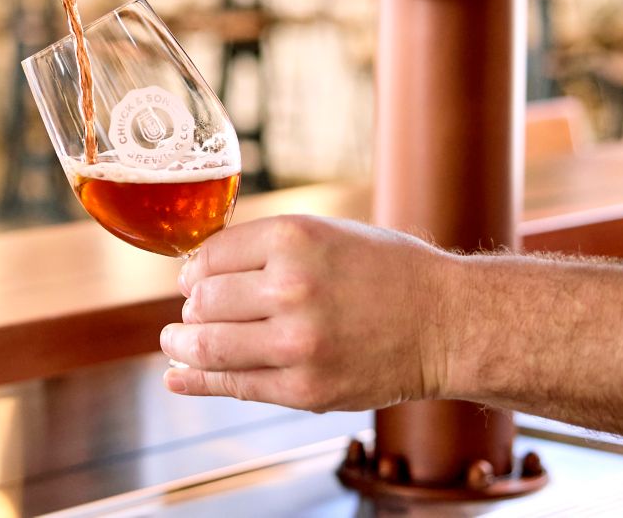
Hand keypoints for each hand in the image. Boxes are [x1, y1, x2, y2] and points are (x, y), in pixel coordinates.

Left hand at [161, 215, 454, 411]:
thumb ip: (264, 248)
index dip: (193, 270)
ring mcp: (298, 343)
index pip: (209, 256)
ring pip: (208, 345)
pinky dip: (196, 382)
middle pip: (203, 300)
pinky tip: (178, 378)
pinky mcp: (306, 389)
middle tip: (191, 314)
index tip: (193, 279)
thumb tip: (195, 270)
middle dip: (190, 309)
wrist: (448, 323)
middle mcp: (292, 287)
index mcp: (294, 238)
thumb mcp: (325, 234)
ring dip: (181, 345)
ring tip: (174, 343)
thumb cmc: (386, 272)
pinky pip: (234, 385)